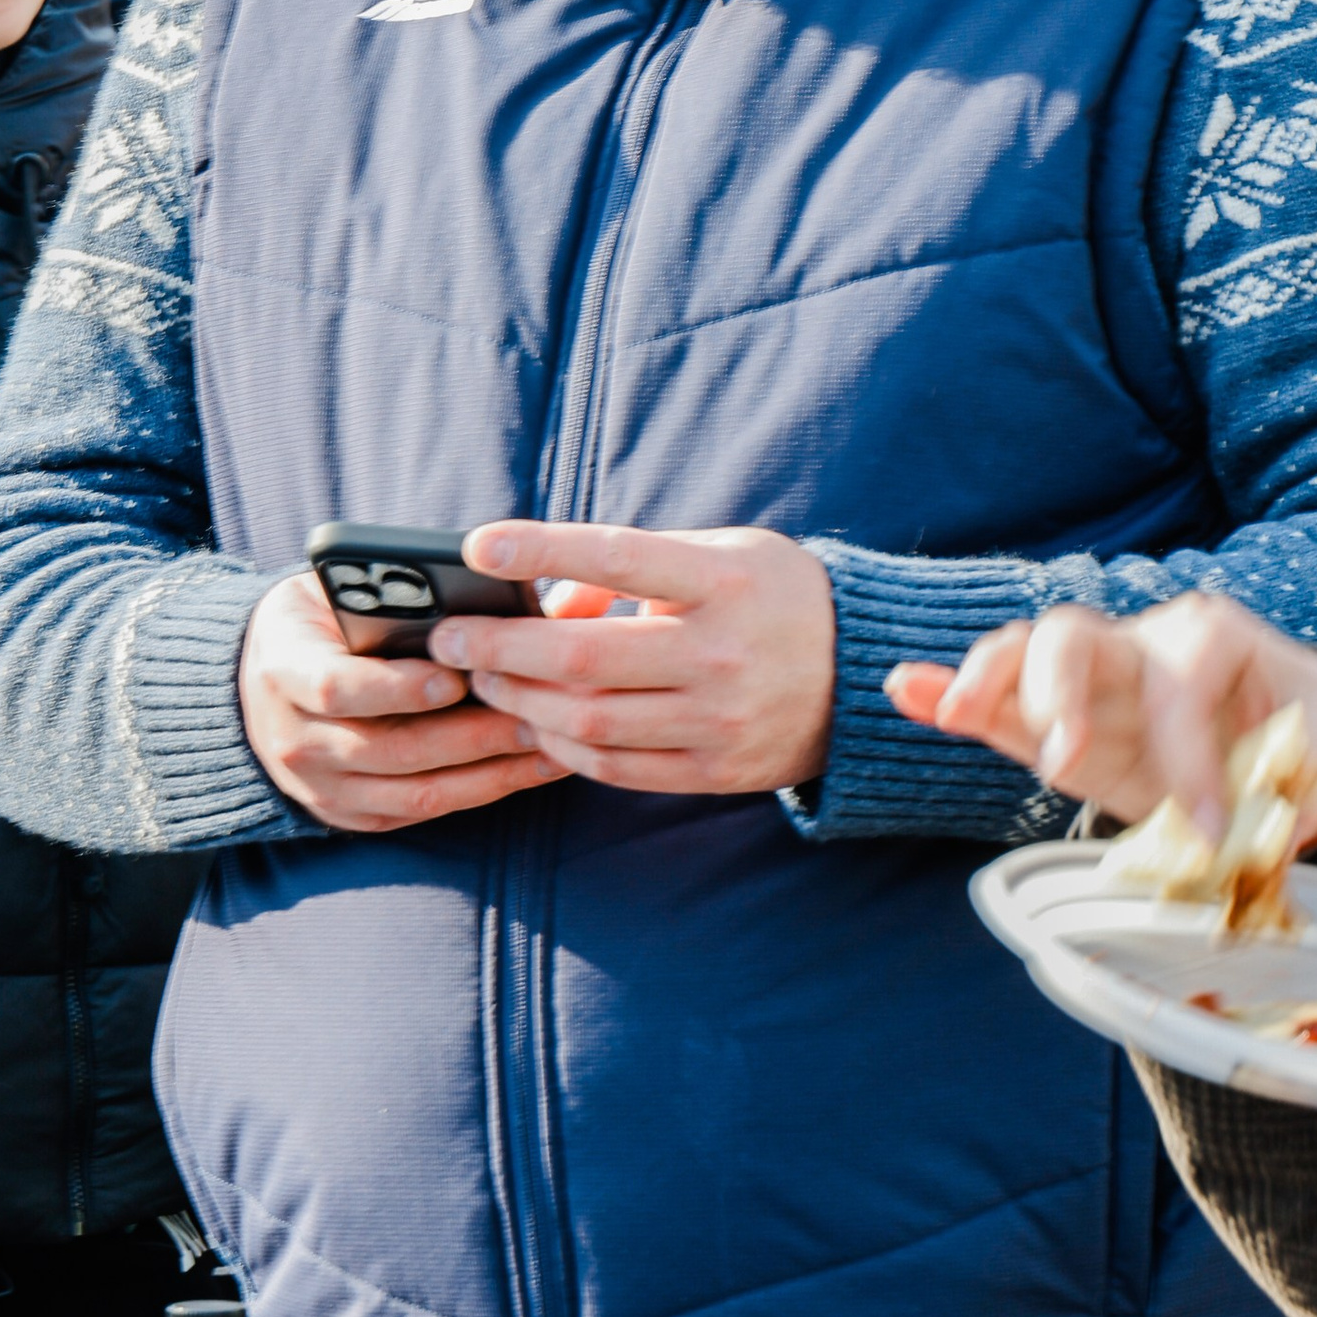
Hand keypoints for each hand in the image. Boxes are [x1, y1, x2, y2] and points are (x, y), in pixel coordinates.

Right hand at [237, 565, 566, 833]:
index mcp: (284, 670)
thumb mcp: (339, 591)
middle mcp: (293, 739)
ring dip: (490, 772)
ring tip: (549, 745)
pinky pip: (420, 812)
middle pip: (391, 750)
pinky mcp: (348, 814)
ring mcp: (320, 786)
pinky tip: (525, 770)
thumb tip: (502, 598)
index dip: (398, 688)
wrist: (264, 681)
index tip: (456, 676)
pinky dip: (477, 792)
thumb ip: (405, 595)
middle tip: (537, 712)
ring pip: (415, 793)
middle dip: (472, 734)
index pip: (336, 688)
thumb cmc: (322, 620)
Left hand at [428, 521, 837, 795]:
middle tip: (449, 637)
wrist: (867, 676)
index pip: (618, 557)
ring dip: (519, 700)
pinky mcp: (717, 771)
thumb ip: (632, 569)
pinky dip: (562, 745)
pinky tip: (534, 722)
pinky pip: (615, 767)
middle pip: (583, 657)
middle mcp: (723, 654)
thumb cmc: (775, 598)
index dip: (542, 550)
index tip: (478, 546)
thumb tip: (544, 596)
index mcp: (725, 582)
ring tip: (483, 678)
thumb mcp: (718, 555)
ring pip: (589, 721)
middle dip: (499, 646)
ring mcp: (721, 720)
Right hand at [885, 592, 1316, 845]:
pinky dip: (946, 689)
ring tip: (955, 712)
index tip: (1207, 829)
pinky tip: (903, 688)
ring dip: (986, 681)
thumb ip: (1300, 779)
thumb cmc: (1305, 733)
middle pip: (1074, 636)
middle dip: (1060, 694)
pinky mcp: (1057, 713)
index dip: (1192, 758)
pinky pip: (998, 694)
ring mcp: (1092, 674)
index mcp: (1209, 639)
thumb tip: (1282, 817)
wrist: (1294, 723)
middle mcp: (1139, 641)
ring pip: (1023, 652)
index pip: (1181, 686)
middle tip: (1066, 765)